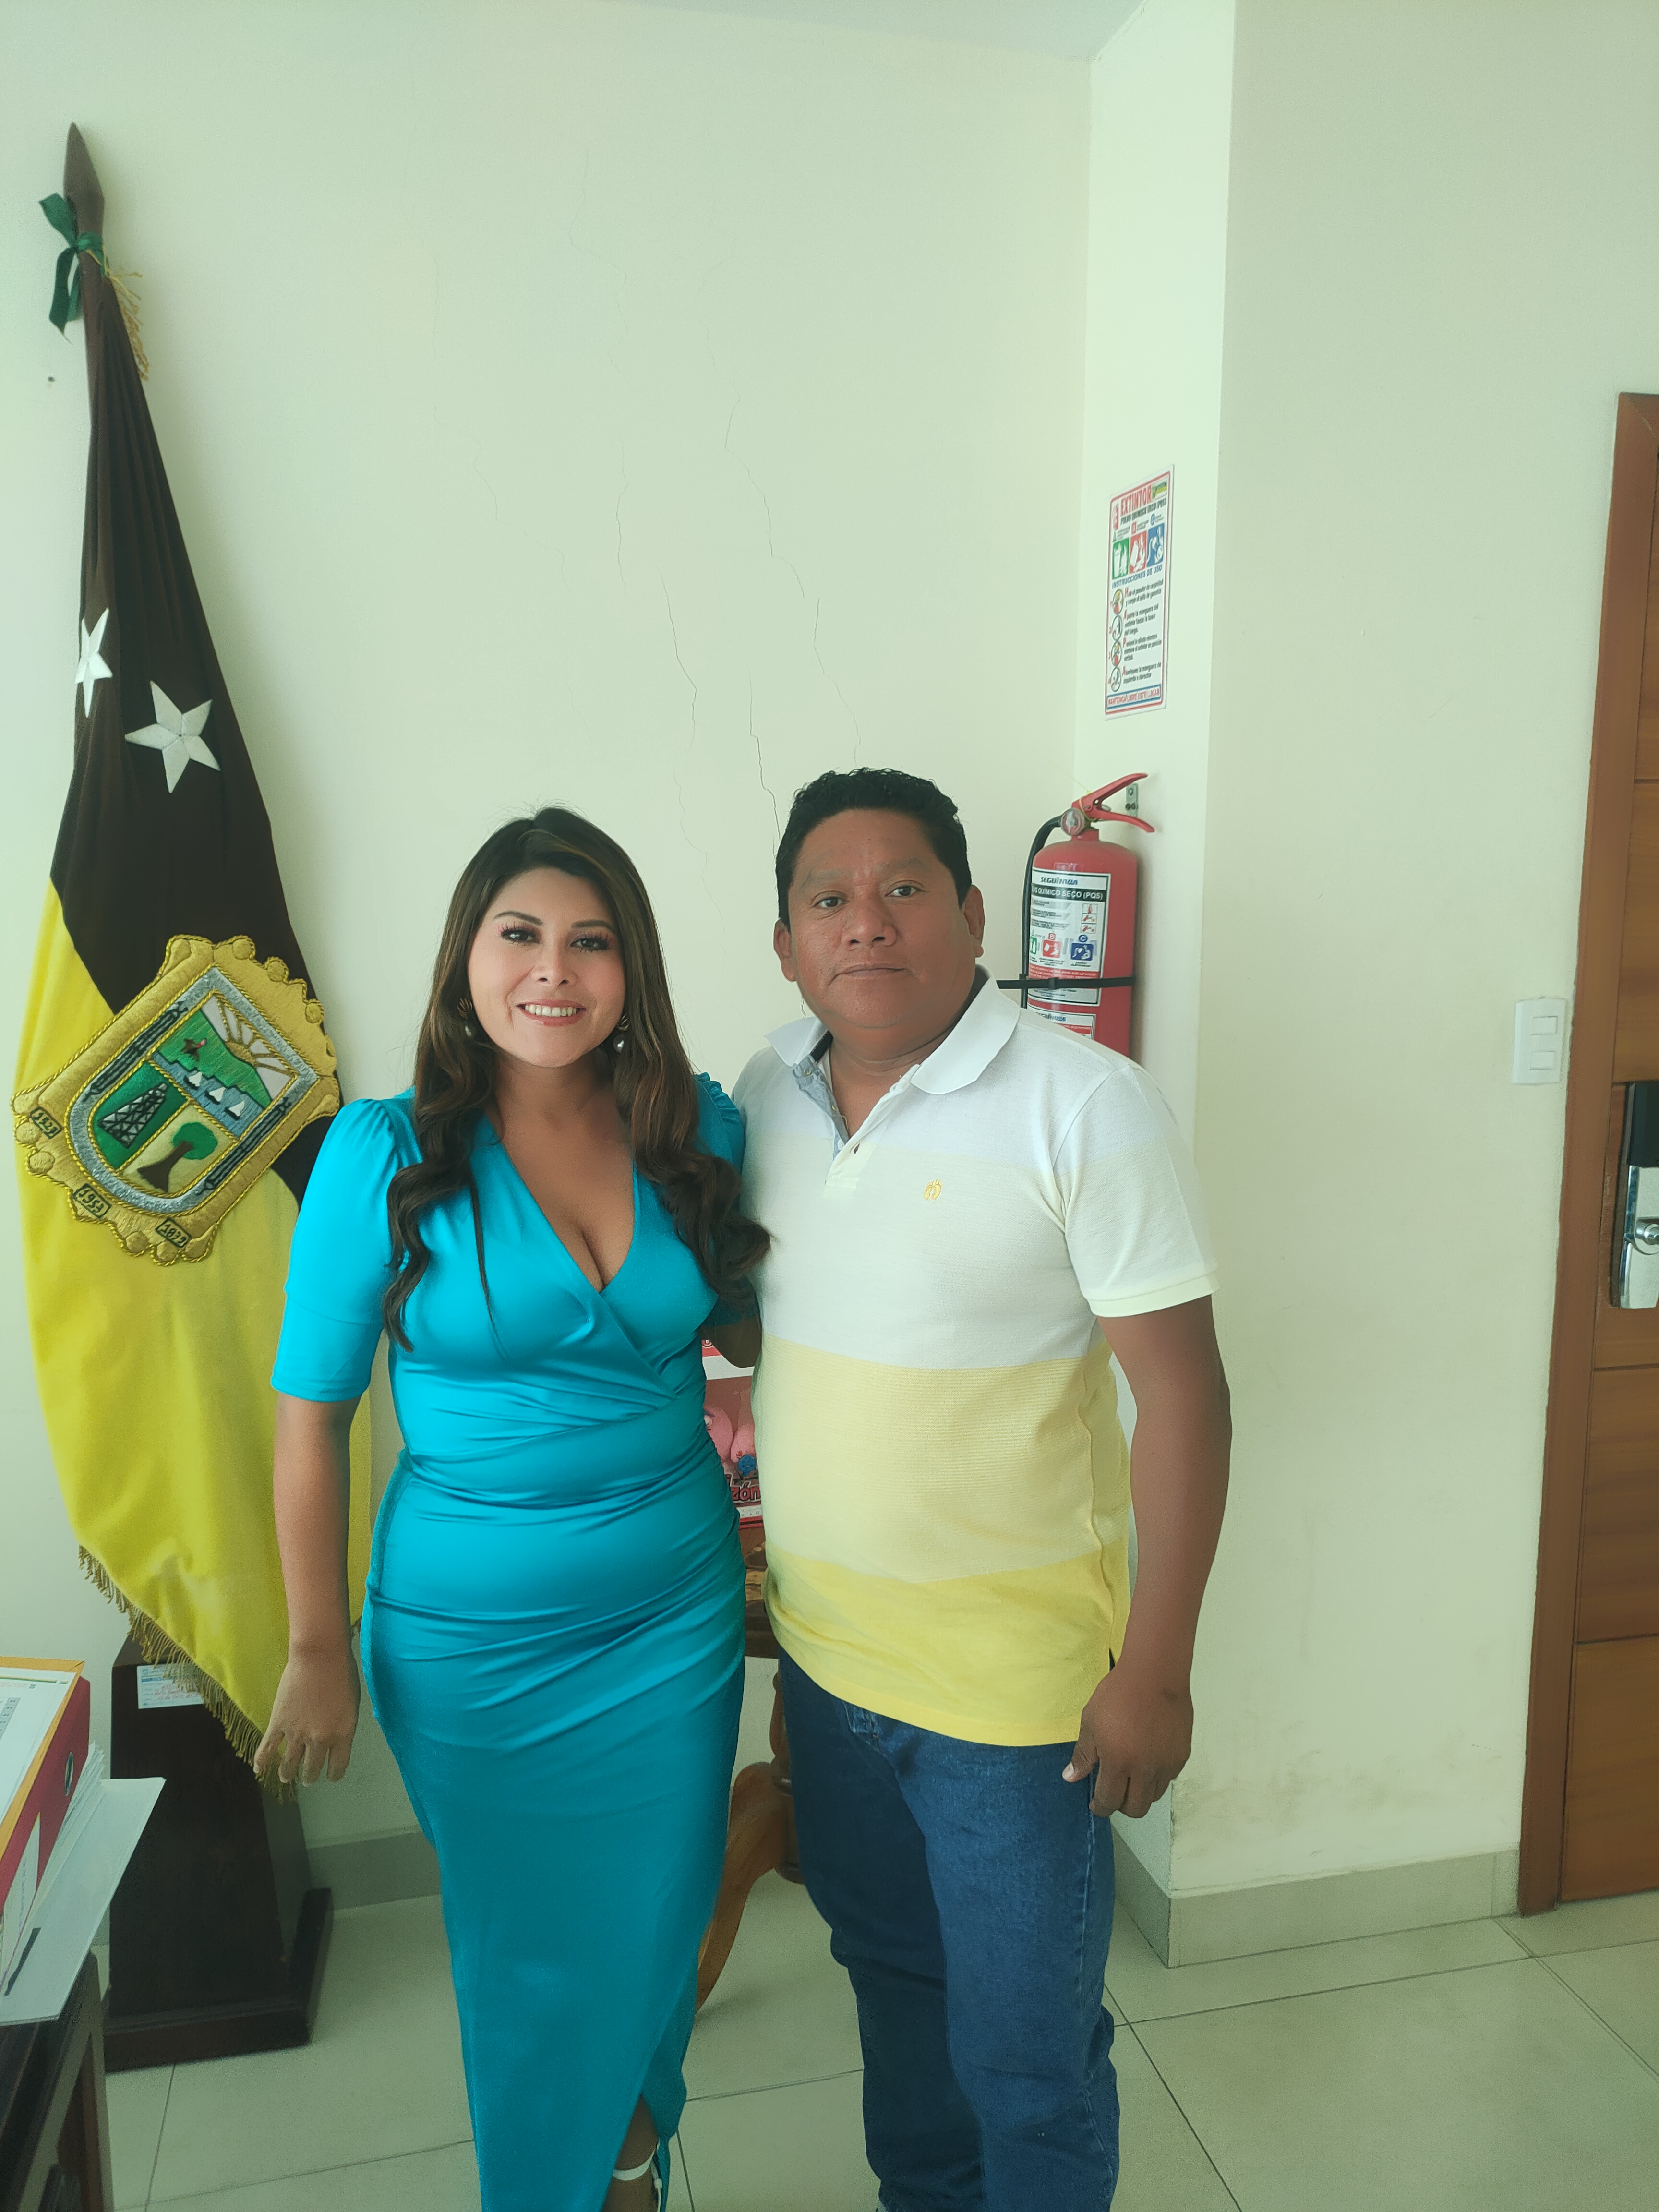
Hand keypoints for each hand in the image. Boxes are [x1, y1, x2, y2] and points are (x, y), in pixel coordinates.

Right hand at [253, 1645, 359, 1785]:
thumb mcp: (352, 1704)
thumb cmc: (342, 1673)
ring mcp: (297, 1734)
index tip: (330, 1776)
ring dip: (287, 1773)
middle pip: (313, 1767)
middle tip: (307, 1780)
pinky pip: (268, 1747)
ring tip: (286, 1778)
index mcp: (342, 1734)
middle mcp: (320, 1740)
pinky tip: (259, 1769)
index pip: (338, 1766)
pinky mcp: (278, 1723)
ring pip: (289, 1763)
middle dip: (309, 1775)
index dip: (333, 1774)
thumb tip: (334, 1736)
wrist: (319, 1657)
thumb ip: (343, 1724)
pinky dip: (262, 1760)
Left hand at [1063, 1661, 1192, 1818]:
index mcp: (1119, 1763)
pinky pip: (1168, 1778)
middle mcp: (1145, 1770)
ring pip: (1154, 1796)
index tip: (1096, 1803)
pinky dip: (1156, 1777)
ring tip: (1131, 1774)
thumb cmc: (1117, 1695)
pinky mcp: (1181, 1756)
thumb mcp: (1090, 1722)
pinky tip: (1148, 1759)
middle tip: (1113, 1791)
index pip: (1110, 1801)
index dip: (1101, 1807)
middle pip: (1136, 1809)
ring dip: (1140, 1792)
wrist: (1154, 1674)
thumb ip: (1083, 1755)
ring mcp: (1166, 1765)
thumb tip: (1071, 1778)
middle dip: (1121, 1806)